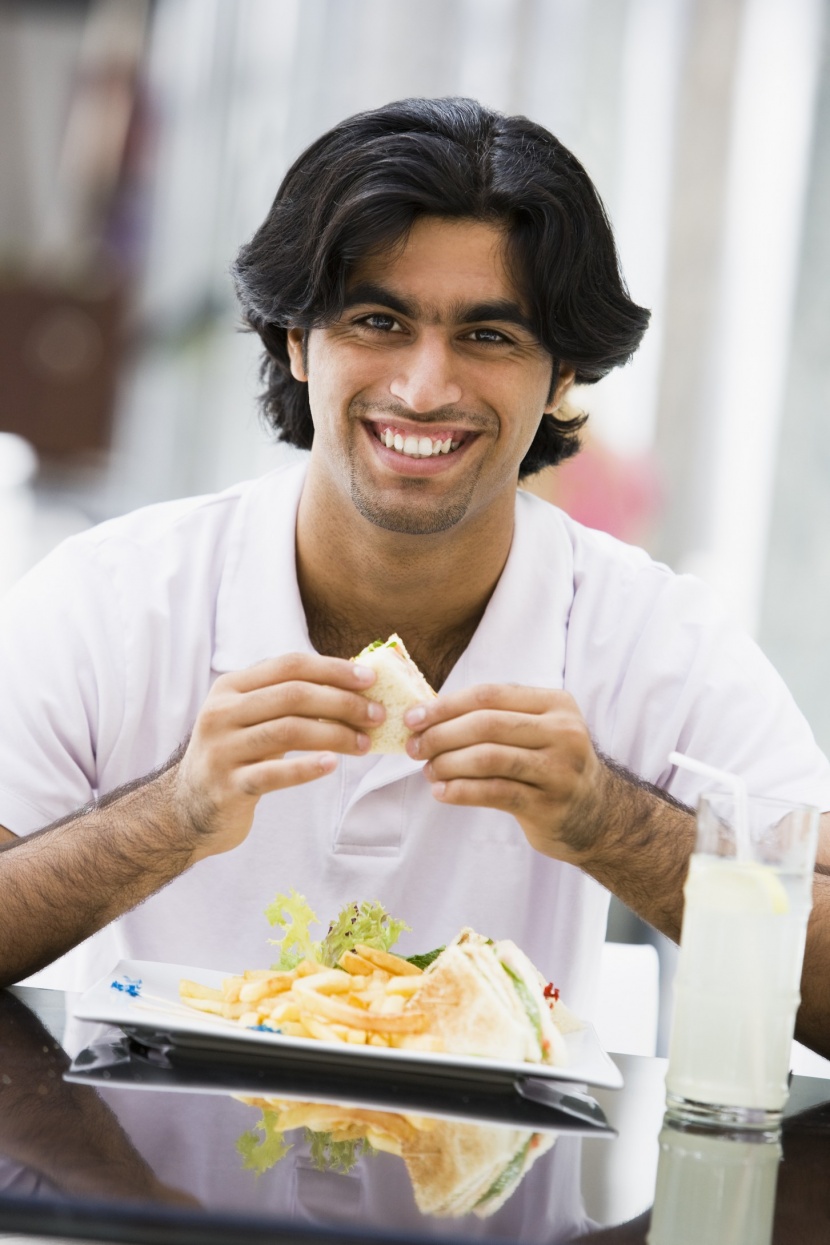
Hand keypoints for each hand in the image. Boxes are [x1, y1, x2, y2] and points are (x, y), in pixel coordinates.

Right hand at [171, 654, 382, 857]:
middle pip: (293, 695)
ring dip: (335, 735)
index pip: (290, 666)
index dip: (333, 669)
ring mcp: (222, 750)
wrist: (188, 809)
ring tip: (365, 744)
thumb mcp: (250, 718)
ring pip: (288, 731)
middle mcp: (222, 713)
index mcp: (231, 688)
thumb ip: (287, 698)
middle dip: (343, 703)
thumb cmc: (236, 756)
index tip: (370, 680)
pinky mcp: (228, 787)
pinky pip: (274, 774)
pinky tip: (332, 765)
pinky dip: (307, 768)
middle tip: (376, 715)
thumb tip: (353, 683)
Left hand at [404, 684, 607, 861]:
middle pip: (487, 725)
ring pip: (488, 758)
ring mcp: (559, 770)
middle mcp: (563, 732)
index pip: (490, 695)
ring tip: (428, 770)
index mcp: (556, 704)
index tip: (414, 718)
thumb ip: (495, 718)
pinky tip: (442, 792)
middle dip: (441, 734)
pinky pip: (494, 793)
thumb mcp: (537, 731)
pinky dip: (461, 791)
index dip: (446, 705)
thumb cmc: (551, 766)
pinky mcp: (549, 805)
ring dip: (448, 764)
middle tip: (414, 747)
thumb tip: (429, 716)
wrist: (596, 814)